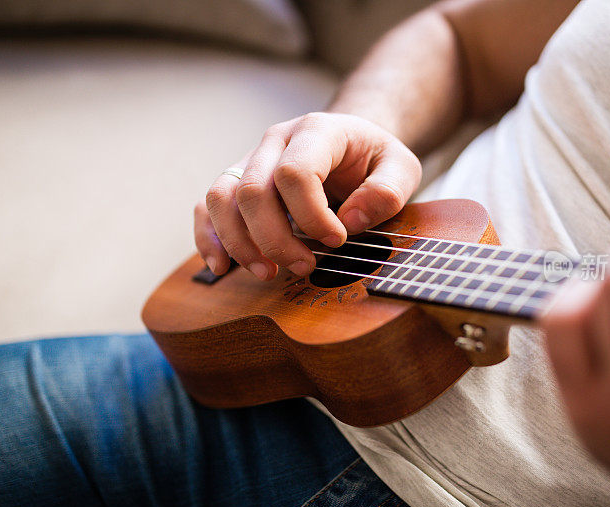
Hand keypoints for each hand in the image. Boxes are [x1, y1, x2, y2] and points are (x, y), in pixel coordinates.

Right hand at [194, 112, 420, 279]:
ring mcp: (251, 159)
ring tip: (267, 272)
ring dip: (240, 243)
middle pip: (252, 190)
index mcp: (316, 130)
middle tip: (305, 267)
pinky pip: (208, 206)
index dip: (312, 216)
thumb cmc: (374, 159)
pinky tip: (222, 268)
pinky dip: (210, 238)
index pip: (295, 173)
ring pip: (221, 198)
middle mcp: (276, 140)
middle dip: (275, 239)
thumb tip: (351, 221)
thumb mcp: (402, 168)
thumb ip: (388, 191)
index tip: (337, 241)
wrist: (353, 144)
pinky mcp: (238, 182)